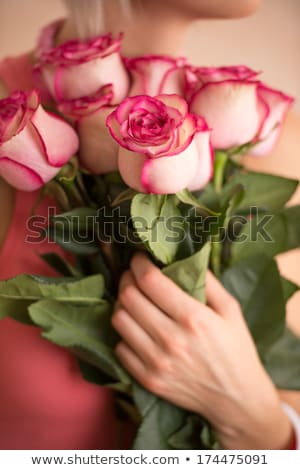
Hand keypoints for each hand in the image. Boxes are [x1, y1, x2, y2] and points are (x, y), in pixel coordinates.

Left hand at [112, 253, 292, 448]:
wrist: (237, 400)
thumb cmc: (236, 350)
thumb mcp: (231, 310)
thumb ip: (208, 281)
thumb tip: (185, 258)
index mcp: (193, 318)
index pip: (150, 281)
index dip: (139, 264)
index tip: (139, 258)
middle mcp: (171, 339)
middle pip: (129, 297)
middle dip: (127, 279)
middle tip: (133, 276)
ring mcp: (156, 362)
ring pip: (119, 320)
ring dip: (123, 304)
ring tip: (134, 300)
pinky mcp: (148, 379)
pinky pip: (120, 347)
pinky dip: (125, 333)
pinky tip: (138, 328)